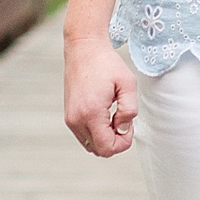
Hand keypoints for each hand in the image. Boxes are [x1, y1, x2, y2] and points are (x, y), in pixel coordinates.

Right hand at [64, 34, 138, 157]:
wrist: (84, 49)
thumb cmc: (107, 64)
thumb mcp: (128, 84)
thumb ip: (129, 110)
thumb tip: (124, 129)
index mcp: (91, 113)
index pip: (107, 148)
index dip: (123, 143)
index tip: (129, 124)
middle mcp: (76, 120)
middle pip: (99, 150)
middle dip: (115, 140)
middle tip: (122, 118)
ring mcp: (70, 119)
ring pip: (91, 145)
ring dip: (106, 137)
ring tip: (114, 115)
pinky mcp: (69, 116)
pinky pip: (84, 136)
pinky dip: (97, 132)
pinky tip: (105, 114)